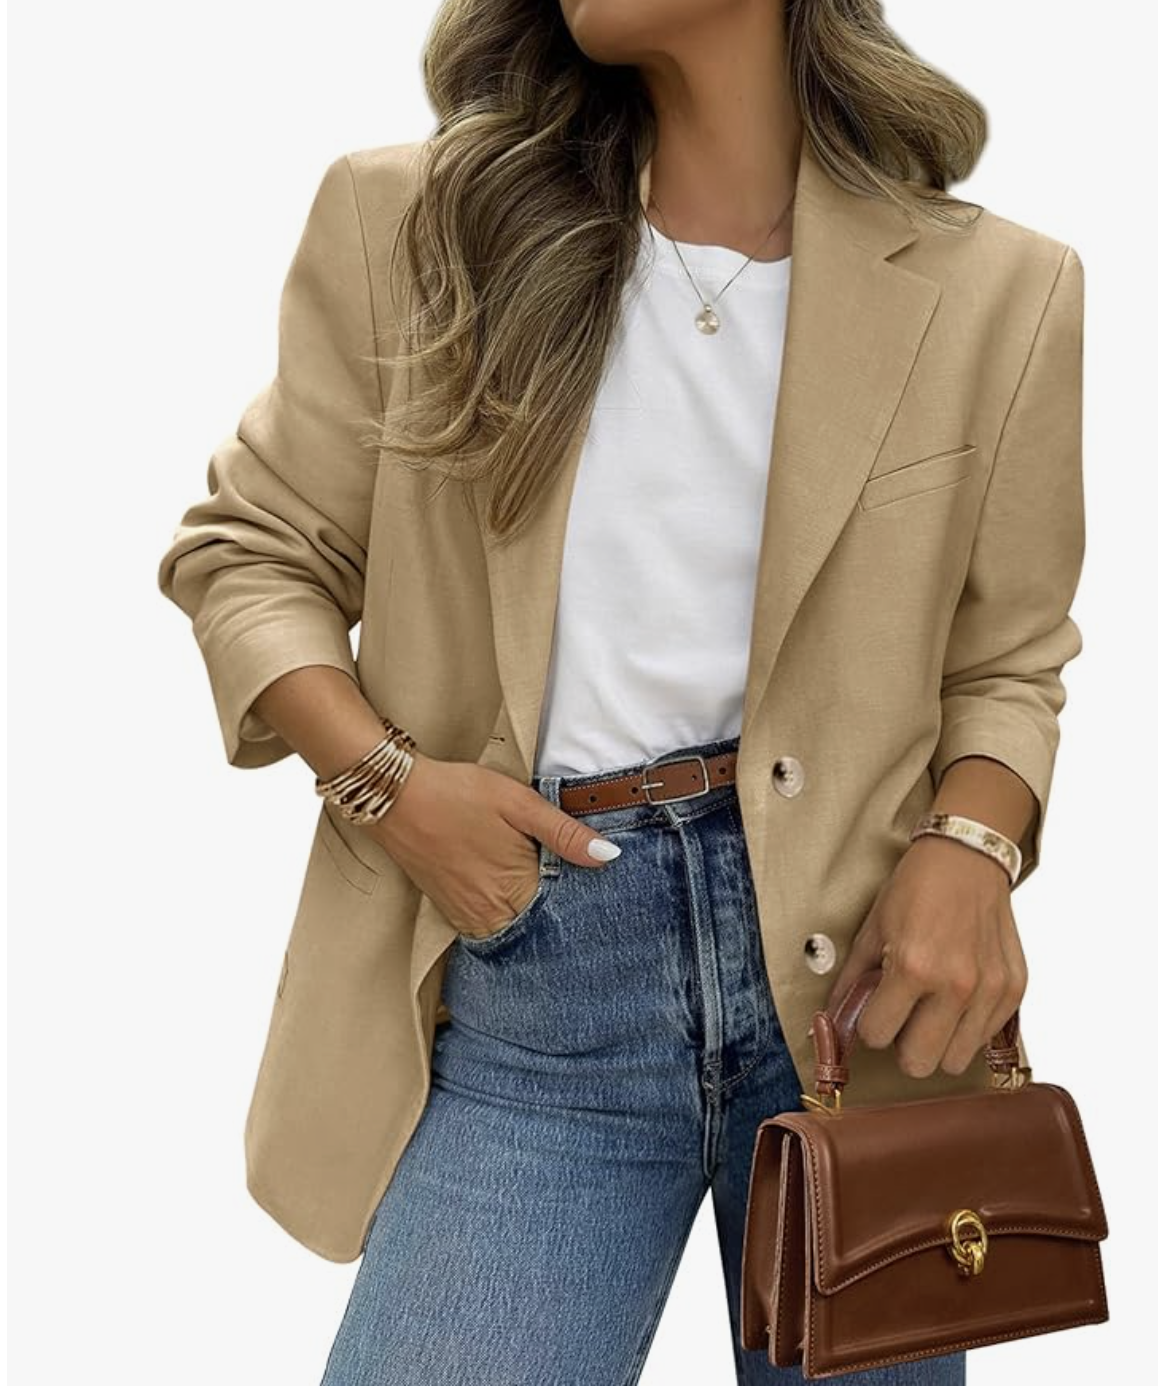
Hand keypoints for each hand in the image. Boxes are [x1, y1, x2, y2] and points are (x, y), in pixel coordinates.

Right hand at [363, 751, 620, 938]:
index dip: (580, 897)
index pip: (562, 912)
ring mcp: (466, 916)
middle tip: (564, 876)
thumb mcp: (520, 803)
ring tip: (535, 876)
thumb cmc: (459, 793)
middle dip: (555, 906)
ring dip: (527, 908)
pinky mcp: (448, 909)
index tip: (590, 881)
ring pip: (512, 925)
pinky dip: (502, 909)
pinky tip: (507, 881)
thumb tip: (608, 857)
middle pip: (538, 923)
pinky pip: (487, 922)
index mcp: (515, 892)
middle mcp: (490, 915)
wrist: (394, 796)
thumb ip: (564, 833)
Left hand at [824, 835, 1026, 1078]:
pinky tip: (958, 997)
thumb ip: (853, 980)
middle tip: (904, 1019)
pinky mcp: (1014, 989)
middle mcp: (955, 984)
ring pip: (956, 1060)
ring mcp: (989, 989)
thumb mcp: (872, 929)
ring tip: (933, 1009)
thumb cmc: (915, 890)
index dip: (872, 1025)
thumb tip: (833, 1020)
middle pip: (920, 1064)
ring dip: (939, 1042)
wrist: (966, 859)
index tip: (876, 1009)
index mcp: (913, 967)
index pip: (878, 1036)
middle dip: (904, 1046)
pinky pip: (986, 1038)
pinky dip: (969, 1027)